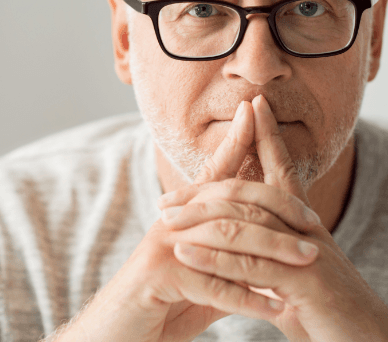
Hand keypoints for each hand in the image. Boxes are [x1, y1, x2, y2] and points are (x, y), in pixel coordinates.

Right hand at [56, 99, 316, 341]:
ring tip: (307, 261)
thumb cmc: (160, 301)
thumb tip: (265, 263)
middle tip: (313, 221)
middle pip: (229, 200)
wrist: (116, 330)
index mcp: (183, 215)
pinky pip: (211, 284)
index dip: (233, 139)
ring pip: (225, 237)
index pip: (213, 171)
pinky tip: (275, 307)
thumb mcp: (199, 274)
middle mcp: (173, 221)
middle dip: (274, 204)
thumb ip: (228, 262)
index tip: (253, 111)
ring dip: (271, 249)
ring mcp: (164, 245)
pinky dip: (247, 297)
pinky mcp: (158, 274)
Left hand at [159, 95, 387, 340]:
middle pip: (249, 191)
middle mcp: (305, 226)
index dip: (269, 133)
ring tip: (164, 221)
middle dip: (204, 189)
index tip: (253, 106)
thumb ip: (266, 252)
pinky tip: (183, 253)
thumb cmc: (326, 309)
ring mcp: (305, 249)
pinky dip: (212, 258)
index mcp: (302, 220)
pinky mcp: (305, 280)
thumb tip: (238, 244)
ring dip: (198, 219)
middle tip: (165, 198)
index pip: (283, 166)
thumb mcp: (292, 272)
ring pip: (243, 222)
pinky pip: (249, 264)